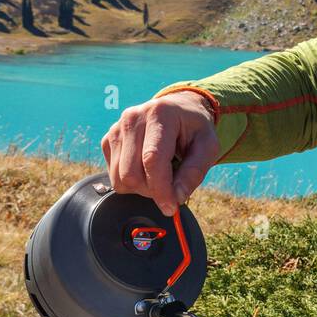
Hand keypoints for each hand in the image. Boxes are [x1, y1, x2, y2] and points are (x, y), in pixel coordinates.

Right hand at [101, 91, 219, 216]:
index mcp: (160, 114)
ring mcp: (117, 128)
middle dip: (152, 190)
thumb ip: (194, 172)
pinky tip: (146, 167)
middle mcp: (133, 118)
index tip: (171, 208)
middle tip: (170, 186)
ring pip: (119, 178)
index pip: (152, 159)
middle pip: (131, 173)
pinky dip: (131, 180)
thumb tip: (177, 197)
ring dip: (141, 187)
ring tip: (160, 174)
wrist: (179, 109)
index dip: (161, 189)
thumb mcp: (208, 146)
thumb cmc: (194, 128)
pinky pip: (113, 175)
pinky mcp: (108, 140)